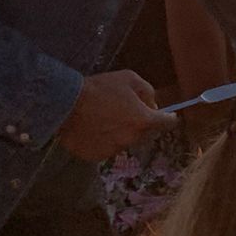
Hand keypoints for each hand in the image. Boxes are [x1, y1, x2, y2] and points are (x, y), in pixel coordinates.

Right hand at [57, 70, 172, 162]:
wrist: (66, 104)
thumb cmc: (100, 88)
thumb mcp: (130, 79)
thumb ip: (148, 92)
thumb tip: (153, 105)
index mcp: (143, 121)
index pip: (166, 124)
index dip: (169, 118)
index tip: (169, 116)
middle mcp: (131, 139)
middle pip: (146, 133)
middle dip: (142, 123)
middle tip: (128, 110)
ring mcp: (113, 150)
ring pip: (126, 141)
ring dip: (123, 132)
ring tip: (107, 117)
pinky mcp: (97, 156)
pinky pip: (108, 148)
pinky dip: (106, 140)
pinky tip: (96, 127)